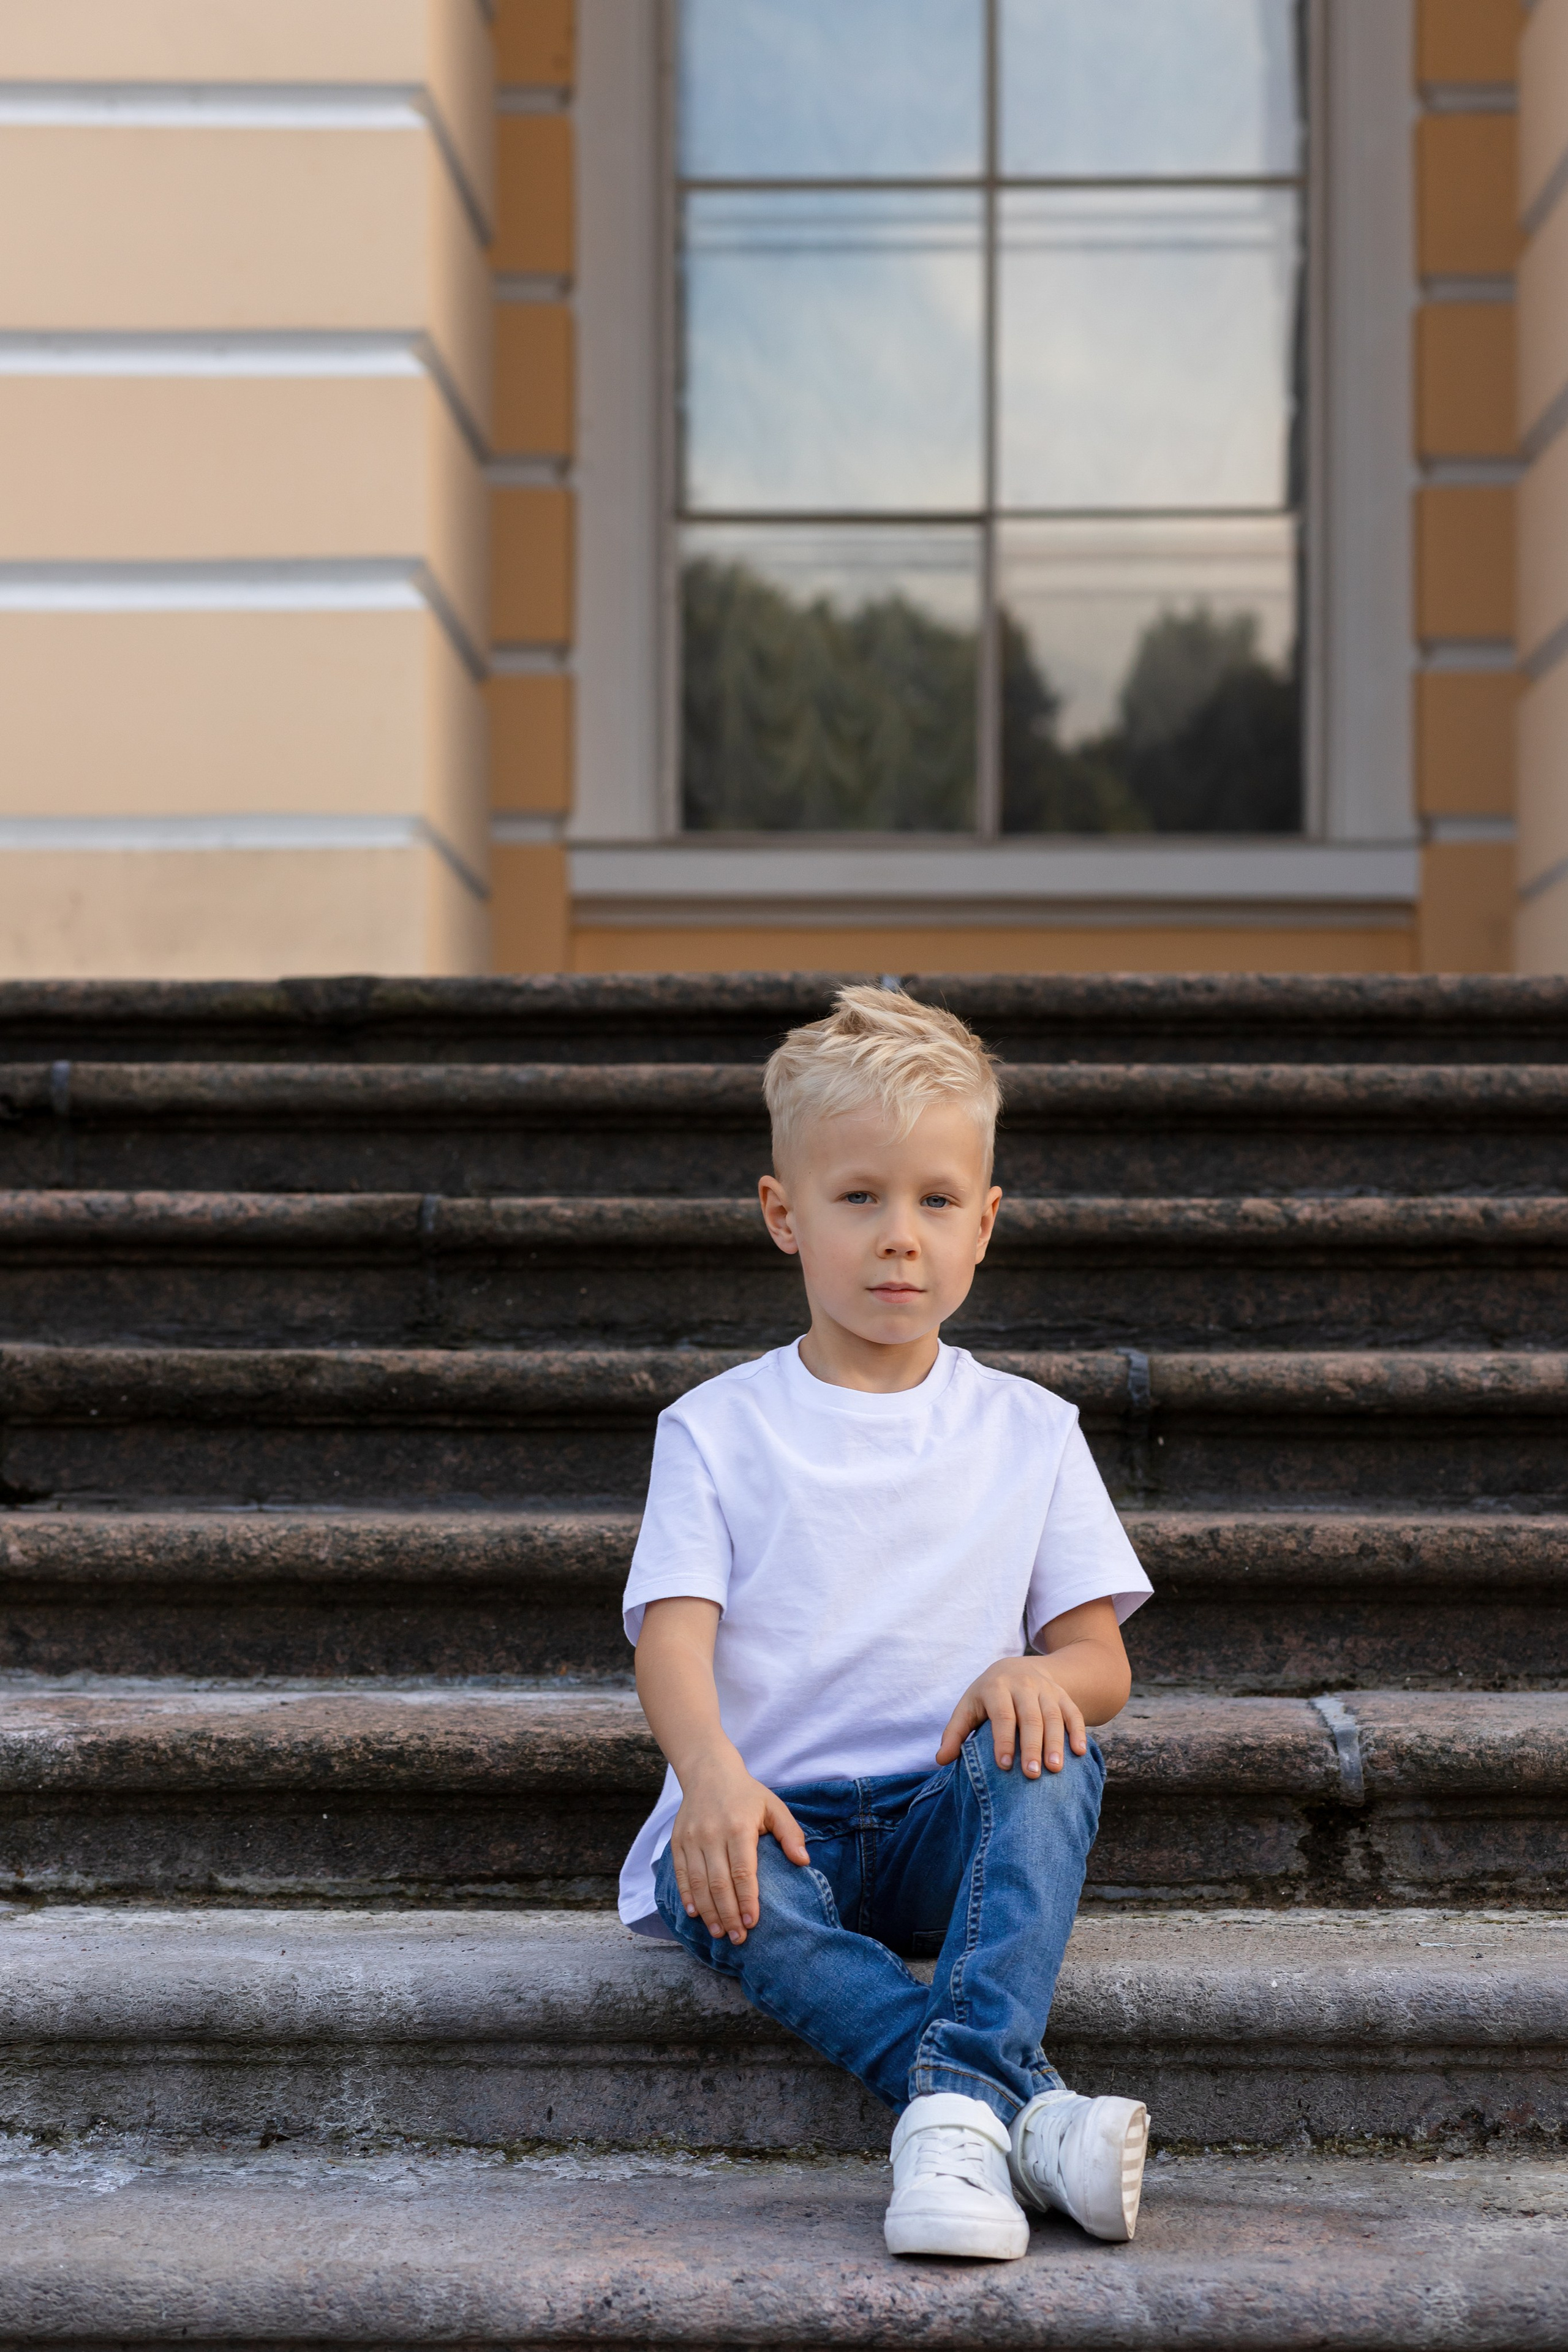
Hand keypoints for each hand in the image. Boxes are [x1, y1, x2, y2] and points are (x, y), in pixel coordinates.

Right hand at [669, 1751, 807, 1943]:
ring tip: (719, 1932)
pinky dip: (687, 1897)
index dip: (747, 1900)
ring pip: (698, 1883)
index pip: (742, 1872)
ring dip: (708, 1912)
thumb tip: (804, 1861)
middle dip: (728, 1915)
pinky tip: (696, 1914)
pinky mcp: (678, 1841)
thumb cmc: (746, 1794)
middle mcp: (712, 1834)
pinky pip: (680, 1874)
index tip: (753, 1923)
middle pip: (719, 1884)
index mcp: (738, 1828)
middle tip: (737, 1938)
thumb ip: (790, 1833)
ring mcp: (691, 1838)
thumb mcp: (774, 1806)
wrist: (708, 1771)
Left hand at [936, 1655, 1087, 1776]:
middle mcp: (1023, 1685)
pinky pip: (1073, 1712)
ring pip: (1054, 1716)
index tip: (1004, 1766)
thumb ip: (955, 1733)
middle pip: (1030, 1717)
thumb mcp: (968, 1707)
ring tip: (1055, 1769)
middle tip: (1032, 1775)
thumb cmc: (988, 1695)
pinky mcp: (1063, 1695)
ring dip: (1056, 1743)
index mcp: (996, 1687)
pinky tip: (1079, 1752)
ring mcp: (1046, 1689)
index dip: (1003, 1740)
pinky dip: (1078, 1731)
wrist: (1019, 1668)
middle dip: (1031, 1746)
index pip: (1002, 1714)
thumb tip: (941, 1760)